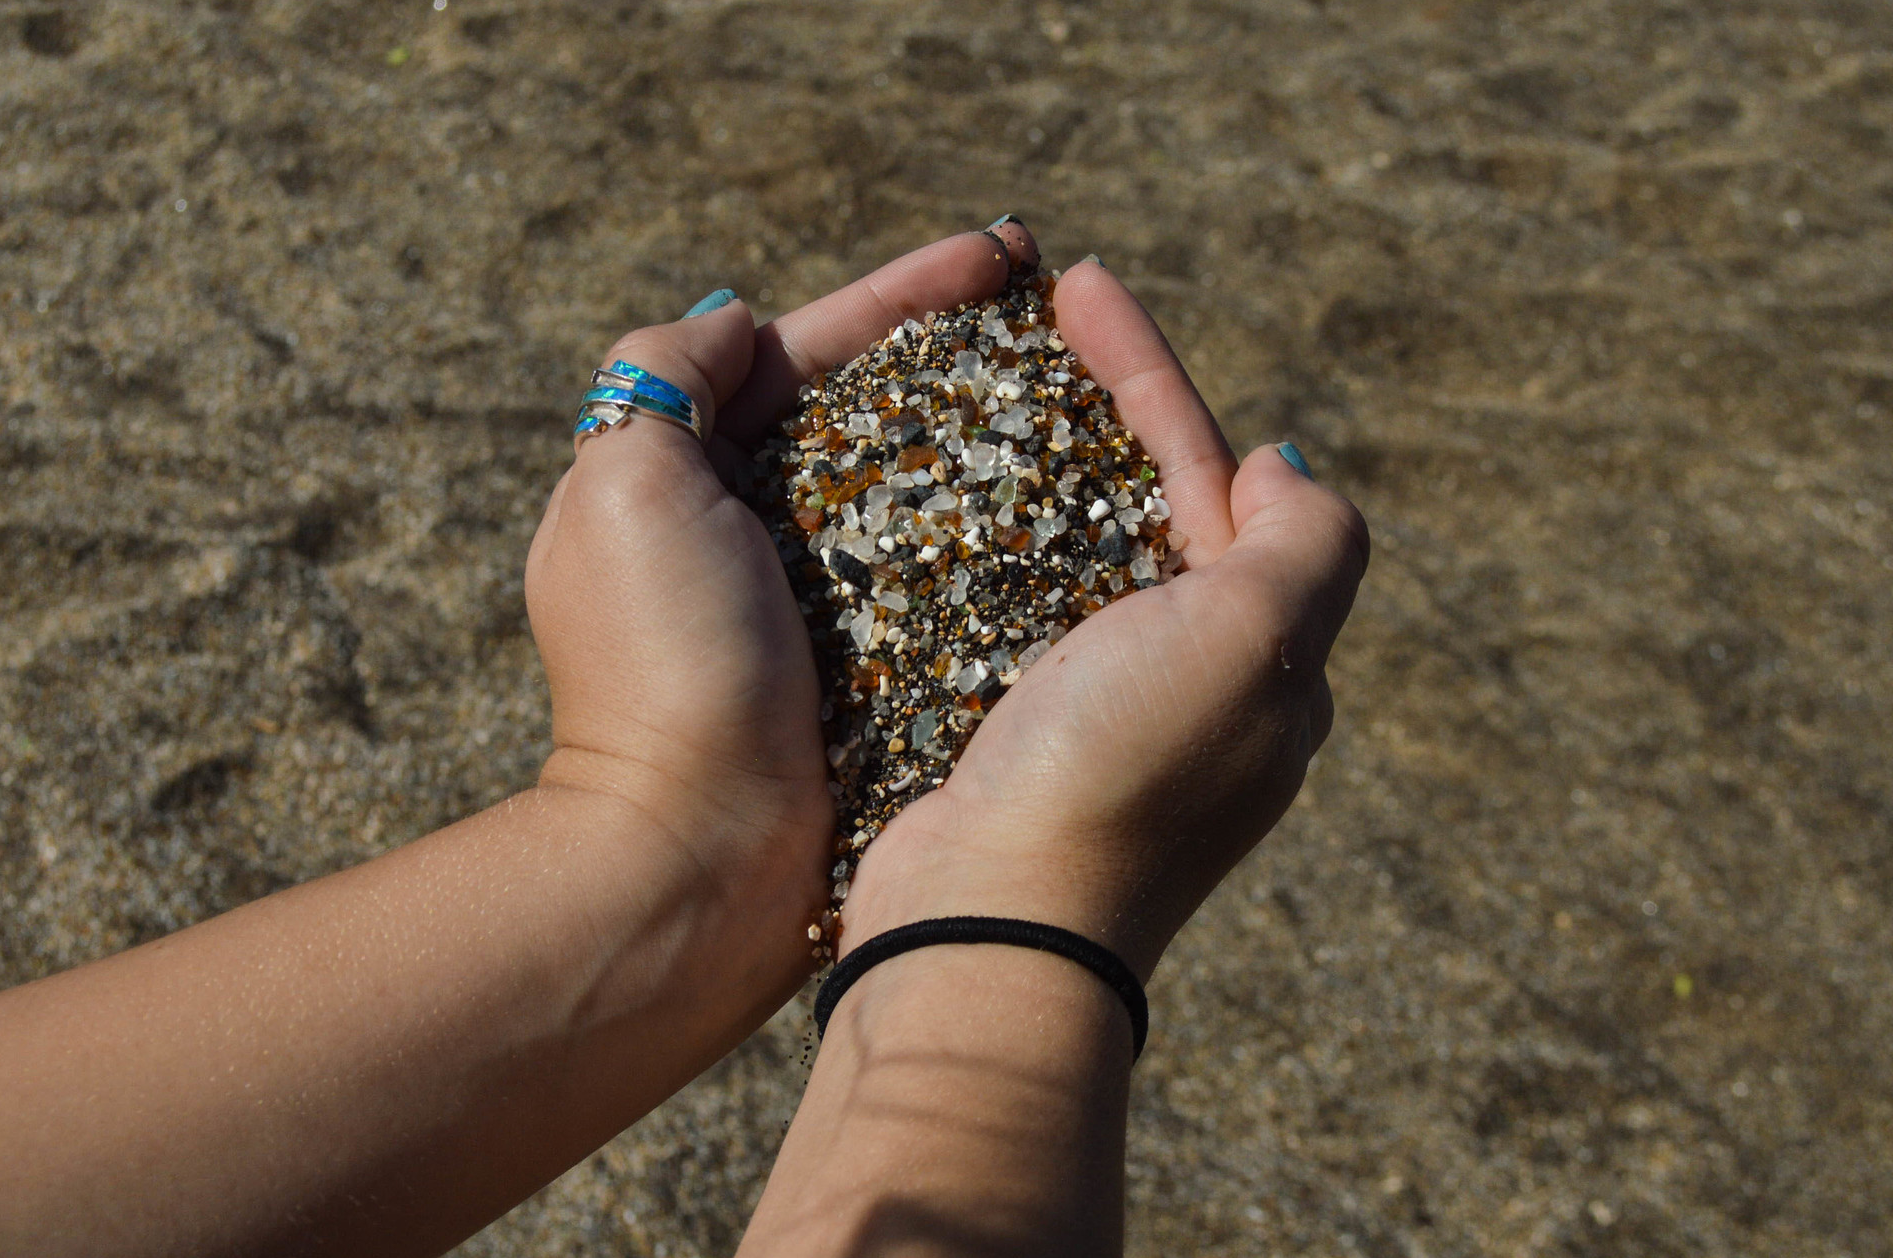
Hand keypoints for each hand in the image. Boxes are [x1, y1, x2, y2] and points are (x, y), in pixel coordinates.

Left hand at [525, 224, 1043, 945]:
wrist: (697, 857)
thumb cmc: (664, 670)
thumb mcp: (623, 494)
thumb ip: (662, 377)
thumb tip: (734, 317)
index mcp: (689, 474)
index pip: (806, 348)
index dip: (905, 292)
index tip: (1004, 253)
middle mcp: (754, 527)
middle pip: (869, 404)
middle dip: (958, 344)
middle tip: (1057, 299)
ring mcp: (819, 599)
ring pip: (915, 481)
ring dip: (987, 423)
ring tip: (1085, 379)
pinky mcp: (876, 665)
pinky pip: (944, 567)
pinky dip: (993, 522)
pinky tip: (1067, 494)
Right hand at [844, 259, 1369, 979]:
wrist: (992, 929)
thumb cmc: (1121, 773)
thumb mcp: (1259, 642)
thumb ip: (1310, 542)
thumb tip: (1285, 467)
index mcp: (1261, 653)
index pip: (1215, 476)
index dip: (1152, 374)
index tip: (1082, 287)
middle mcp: (1190, 681)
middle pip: (1148, 502)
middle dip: (1102, 405)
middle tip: (1037, 314)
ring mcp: (1098, 713)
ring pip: (1074, 552)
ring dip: (1040, 466)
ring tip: (982, 389)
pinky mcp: (1011, 736)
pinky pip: (1009, 610)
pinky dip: (988, 542)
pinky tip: (940, 502)